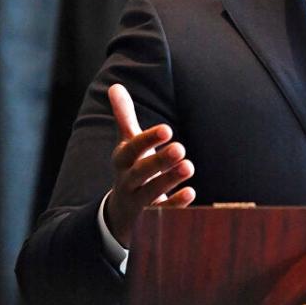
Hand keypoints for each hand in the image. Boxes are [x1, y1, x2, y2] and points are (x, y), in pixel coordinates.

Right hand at [103, 83, 194, 246]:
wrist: (121, 212)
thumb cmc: (131, 168)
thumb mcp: (127, 144)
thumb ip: (124, 117)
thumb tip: (115, 85)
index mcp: (123, 161)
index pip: (130, 150)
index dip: (147, 140)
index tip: (167, 129)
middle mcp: (127, 181)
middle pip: (138, 172)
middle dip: (158, 161)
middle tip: (180, 148)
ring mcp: (138, 202)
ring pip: (150, 193)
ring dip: (168, 180)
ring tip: (189, 166)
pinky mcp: (151, 219)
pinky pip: (162, 214)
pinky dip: (175, 205)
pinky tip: (191, 193)